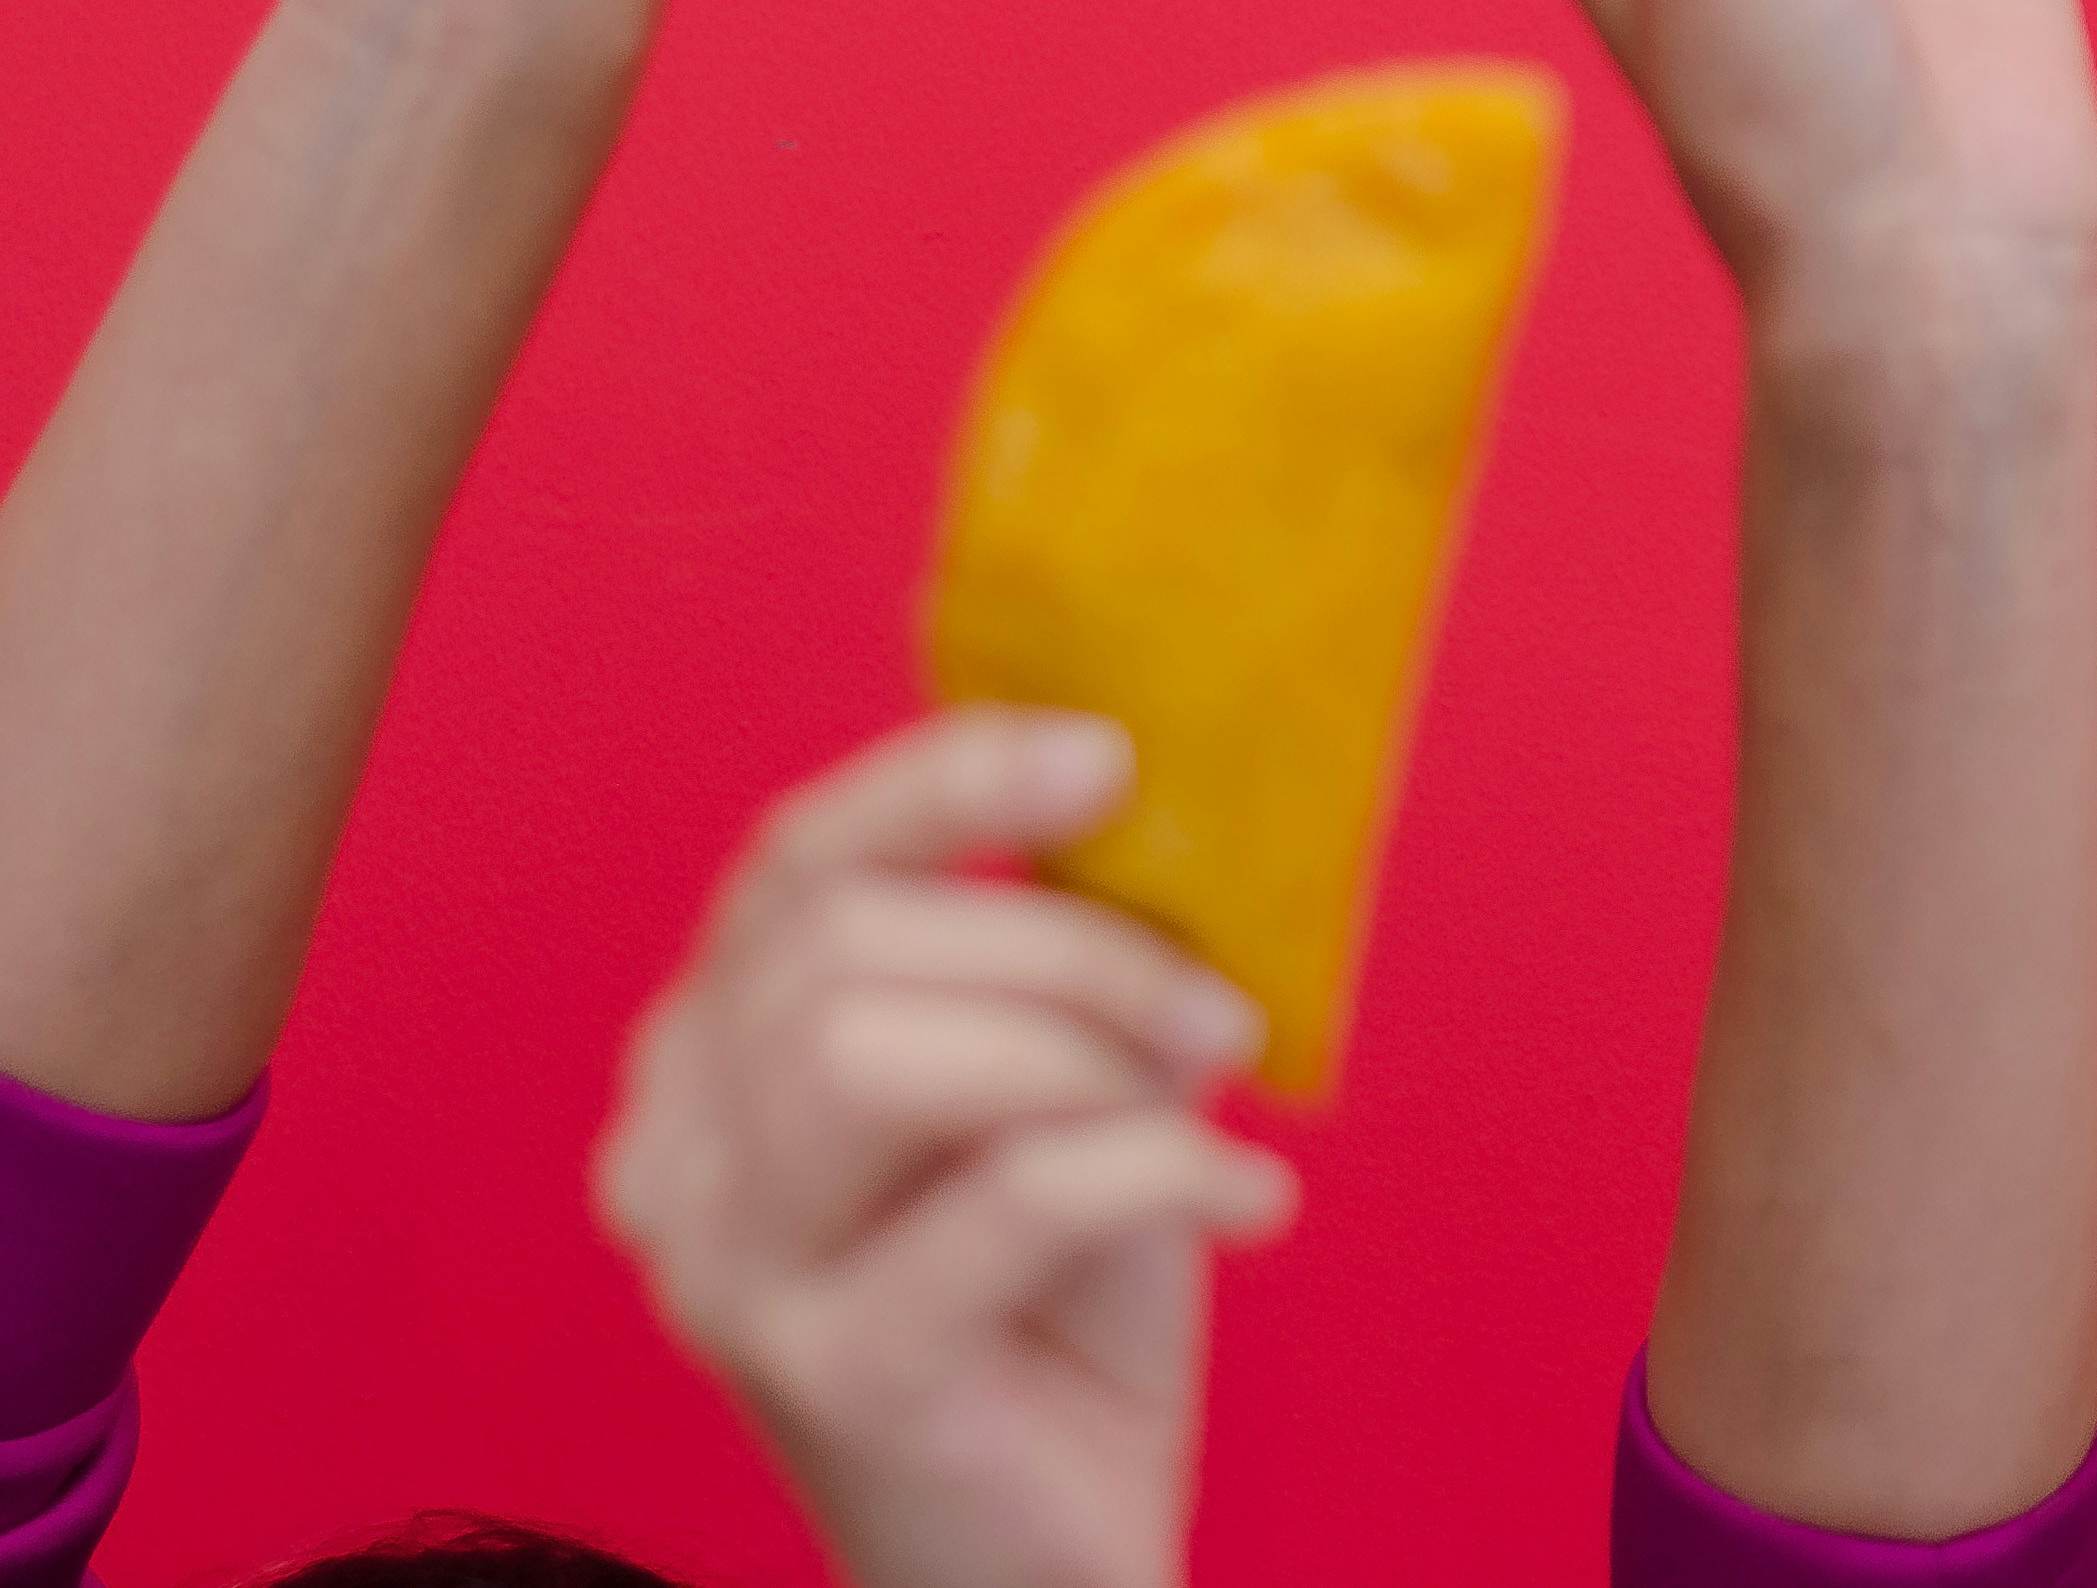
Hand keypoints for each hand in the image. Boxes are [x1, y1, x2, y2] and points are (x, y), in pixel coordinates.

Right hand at [599, 710, 1291, 1587]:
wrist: (1053, 1558)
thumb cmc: (1061, 1313)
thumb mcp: (1060, 1093)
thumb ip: (1052, 962)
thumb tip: (1138, 787)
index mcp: (712, 1062)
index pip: (793, 865)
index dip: (942, 781)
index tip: (1108, 755)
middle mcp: (677, 1160)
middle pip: (843, 949)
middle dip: (1069, 949)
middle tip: (1214, 1019)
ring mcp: (725, 1274)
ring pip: (869, 1052)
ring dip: (1086, 1050)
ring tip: (1210, 1107)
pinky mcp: (824, 1370)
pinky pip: (1001, 1196)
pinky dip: (1159, 1169)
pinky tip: (1253, 1203)